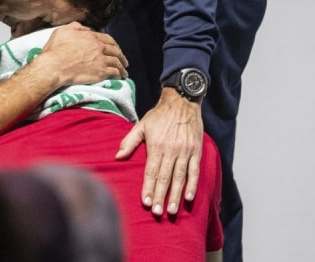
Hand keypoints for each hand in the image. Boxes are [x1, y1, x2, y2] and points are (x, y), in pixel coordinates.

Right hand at [36, 22, 127, 85]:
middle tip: (123, 60)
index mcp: (91, 36)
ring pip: (117, 62)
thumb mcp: (63, 31)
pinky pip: (115, 72)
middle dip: (121, 55)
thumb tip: (86, 28)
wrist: (55, 66)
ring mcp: (101, 60)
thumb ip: (76, 26)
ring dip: (122, 66)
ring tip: (124, 71)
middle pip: (115, 50)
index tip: (116, 48)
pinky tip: (120, 77)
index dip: (114, 44)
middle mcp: (99, 47)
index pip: (107, 39)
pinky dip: (119, 74)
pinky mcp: (101, 72)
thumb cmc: (55, 49)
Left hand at [116, 87, 202, 215]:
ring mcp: (185, 151)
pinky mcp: (196, 150)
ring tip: (172, 211)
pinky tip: (188, 197)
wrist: (182, 101)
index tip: (146, 203)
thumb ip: (129, 141)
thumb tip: (117, 156)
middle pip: (165, 178)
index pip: (151, 171)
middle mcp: (171, 150)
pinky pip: (195, 171)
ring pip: (180, 177)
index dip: (148, 188)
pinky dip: (192, 184)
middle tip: (158, 213)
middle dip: (161, 196)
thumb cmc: (159, 115)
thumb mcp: (141, 125)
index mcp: (156, 145)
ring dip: (176, 195)